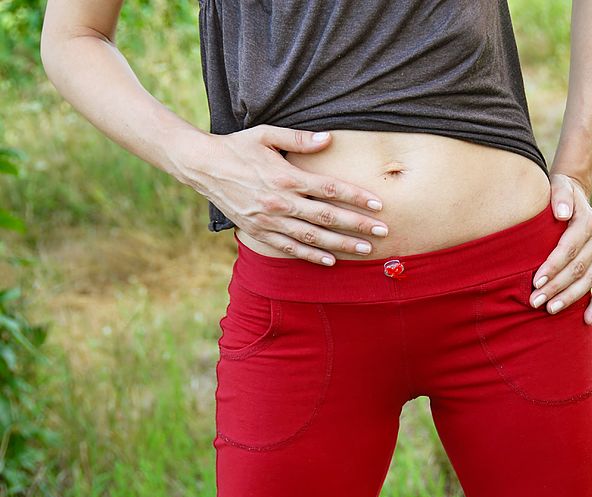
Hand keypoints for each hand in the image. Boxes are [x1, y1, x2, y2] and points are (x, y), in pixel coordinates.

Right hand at [177, 125, 389, 265]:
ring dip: (340, 245)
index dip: (356, 197)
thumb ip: (299, 139)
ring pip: (312, 237)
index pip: (330, 189)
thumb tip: (329, 139)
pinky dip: (311, 257)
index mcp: (286, 177)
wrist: (202, 167)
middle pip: (327, 217)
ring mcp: (269, 220)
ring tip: (365, 249)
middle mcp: (280, 202)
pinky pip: (289, 248)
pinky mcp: (259, 232)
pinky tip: (330, 262)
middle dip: (357, 225)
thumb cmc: (238, 147)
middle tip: (383, 231)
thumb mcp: (266, 134)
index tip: (378, 204)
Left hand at [528, 173, 591, 324]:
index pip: (569, 248)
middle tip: (534, 301)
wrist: (574, 196)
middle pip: (577, 268)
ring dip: (570, 297)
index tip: (535, 282)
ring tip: (550, 310)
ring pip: (588, 280)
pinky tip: (586, 320)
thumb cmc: (558, 194)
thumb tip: (561, 214)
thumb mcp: (558, 186)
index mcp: (588, 222)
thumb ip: (559, 197)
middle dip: (556, 286)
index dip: (553, 266)